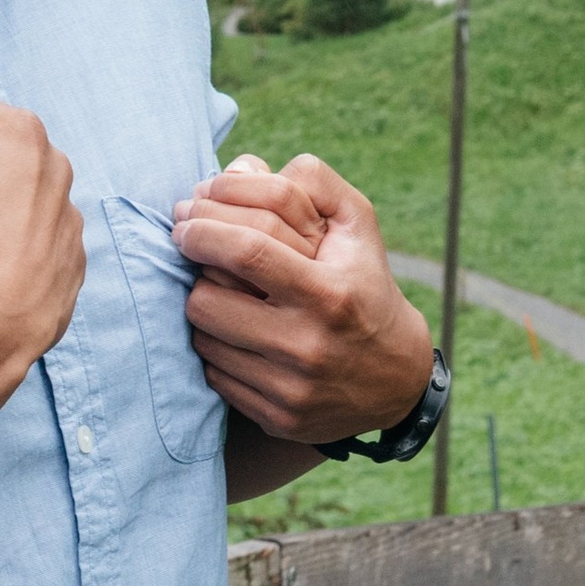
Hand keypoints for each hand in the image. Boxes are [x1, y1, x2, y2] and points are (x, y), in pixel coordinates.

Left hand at [174, 152, 437, 441]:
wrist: (397, 378)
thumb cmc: (364, 282)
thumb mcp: (357, 223)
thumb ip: (311, 181)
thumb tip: (241, 167)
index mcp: (330, 292)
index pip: (244, 250)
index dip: (202, 226)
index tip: (188, 217)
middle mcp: (309, 346)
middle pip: (206, 298)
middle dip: (192, 264)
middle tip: (189, 242)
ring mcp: (291, 389)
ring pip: (202, 335)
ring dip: (201, 302)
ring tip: (218, 286)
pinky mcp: (277, 418)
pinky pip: (213, 372)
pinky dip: (215, 344)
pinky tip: (234, 329)